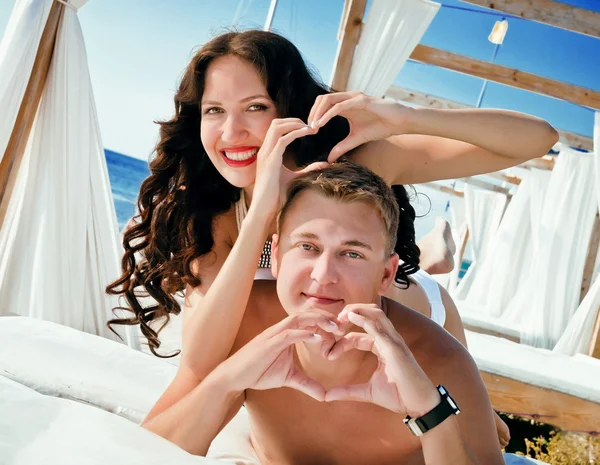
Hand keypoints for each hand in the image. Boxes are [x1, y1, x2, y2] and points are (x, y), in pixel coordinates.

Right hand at [212, 310, 342, 400]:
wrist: (235, 377)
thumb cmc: (259, 372)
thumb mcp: (289, 378)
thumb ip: (307, 384)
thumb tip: (324, 396)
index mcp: (287, 333)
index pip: (309, 320)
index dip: (326, 321)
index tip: (342, 329)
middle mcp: (282, 329)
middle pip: (307, 314)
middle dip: (327, 317)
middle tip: (344, 325)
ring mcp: (275, 334)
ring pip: (299, 319)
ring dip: (319, 321)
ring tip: (335, 328)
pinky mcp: (269, 343)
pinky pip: (289, 334)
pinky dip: (304, 333)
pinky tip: (318, 338)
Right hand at [251, 118, 326, 220]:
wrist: (265, 209)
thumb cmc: (276, 196)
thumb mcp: (295, 178)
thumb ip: (308, 170)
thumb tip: (324, 165)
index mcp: (268, 153)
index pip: (277, 128)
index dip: (293, 124)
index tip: (309, 128)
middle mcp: (265, 151)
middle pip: (276, 123)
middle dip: (294, 120)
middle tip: (311, 125)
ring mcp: (266, 155)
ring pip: (277, 127)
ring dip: (295, 124)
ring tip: (310, 127)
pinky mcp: (270, 162)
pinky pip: (281, 140)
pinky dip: (295, 133)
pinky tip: (306, 133)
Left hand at [307, 91, 412, 161]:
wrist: (400, 122)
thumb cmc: (381, 127)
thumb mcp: (356, 139)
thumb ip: (342, 147)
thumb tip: (329, 159)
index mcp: (345, 105)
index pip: (323, 105)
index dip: (314, 116)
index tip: (309, 131)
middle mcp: (348, 98)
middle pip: (322, 100)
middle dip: (312, 113)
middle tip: (308, 129)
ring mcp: (354, 97)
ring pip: (328, 100)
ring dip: (317, 113)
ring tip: (313, 127)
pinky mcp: (361, 100)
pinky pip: (339, 105)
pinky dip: (328, 114)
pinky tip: (321, 124)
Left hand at [325, 304, 439, 415]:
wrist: (418, 405)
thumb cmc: (398, 396)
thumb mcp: (367, 392)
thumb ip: (347, 391)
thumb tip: (327, 396)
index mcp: (382, 348)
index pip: (358, 336)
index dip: (342, 341)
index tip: (329, 355)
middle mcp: (388, 340)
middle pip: (368, 315)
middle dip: (350, 313)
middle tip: (333, 321)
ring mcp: (393, 341)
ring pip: (375, 314)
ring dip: (356, 310)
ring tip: (341, 316)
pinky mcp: (394, 346)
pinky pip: (378, 326)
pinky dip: (364, 318)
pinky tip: (351, 316)